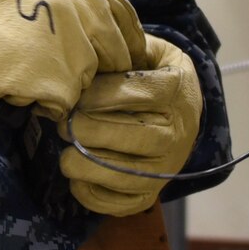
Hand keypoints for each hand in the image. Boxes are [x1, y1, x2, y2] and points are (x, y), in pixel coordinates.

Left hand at [60, 35, 202, 216]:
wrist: (184, 111)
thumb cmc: (156, 74)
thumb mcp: (150, 50)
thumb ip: (125, 46)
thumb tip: (89, 47)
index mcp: (176, 91)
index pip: (133, 93)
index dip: (96, 94)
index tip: (74, 92)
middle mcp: (176, 134)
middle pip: (128, 135)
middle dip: (86, 128)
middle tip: (64, 122)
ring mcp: (165, 168)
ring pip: (122, 173)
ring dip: (84, 163)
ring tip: (66, 151)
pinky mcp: (150, 194)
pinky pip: (118, 203)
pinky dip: (91, 193)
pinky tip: (78, 175)